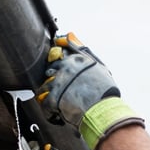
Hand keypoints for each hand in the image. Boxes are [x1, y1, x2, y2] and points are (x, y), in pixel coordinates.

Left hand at [37, 33, 144, 149]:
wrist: (104, 109)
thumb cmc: (105, 90)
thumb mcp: (98, 66)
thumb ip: (83, 50)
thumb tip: (69, 35)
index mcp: (76, 59)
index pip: (59, 52)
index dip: (59, 63)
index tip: (62, 72)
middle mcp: (65, 68)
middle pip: (50, 69)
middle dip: (55, 80)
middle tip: (64, 91)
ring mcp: (58, 82)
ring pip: (44, 86)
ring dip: (51, 96)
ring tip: (61, 103)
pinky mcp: (53, 98)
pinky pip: (44, 104)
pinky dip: (49, 111)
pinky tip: (57, 115)